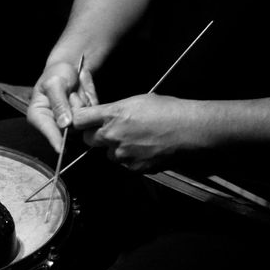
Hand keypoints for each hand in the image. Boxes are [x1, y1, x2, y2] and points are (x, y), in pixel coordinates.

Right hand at [27, 60, 97, 152]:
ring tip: (75, 92)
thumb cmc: (56, 74)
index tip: (62, 150)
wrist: (70, 68)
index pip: (48, 131)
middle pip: (69, 129)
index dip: (55, 140)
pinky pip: (91, 116)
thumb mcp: (55, 83)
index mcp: (39, 116)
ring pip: (82, 123)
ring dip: (83, 105)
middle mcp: (53, 124)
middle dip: (75, 111)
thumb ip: (59, 102)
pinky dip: (89, 103)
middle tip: (72, 93)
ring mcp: (69, 124)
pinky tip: (82, 94)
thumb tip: (64, 124)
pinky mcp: (82, 120)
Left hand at [72, 94, 193, 173]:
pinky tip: (145, 148)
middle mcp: (114, 136)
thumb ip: (115, 110)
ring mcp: (123, 154)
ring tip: (135, 138)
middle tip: (109, 129)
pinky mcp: (134, 168)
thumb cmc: (168, 110)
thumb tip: (104, 115)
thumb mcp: (137, 101)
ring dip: (114, 147)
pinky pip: (124, 163)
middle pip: (88, 139)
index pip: (78, 120)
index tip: (82, 120)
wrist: (191, 130)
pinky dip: (130, 157)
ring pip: (108, 153)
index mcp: (113, 115)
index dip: (79, 120)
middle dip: (95, 135)